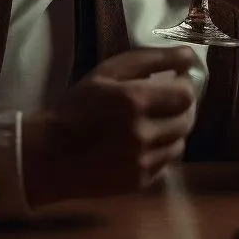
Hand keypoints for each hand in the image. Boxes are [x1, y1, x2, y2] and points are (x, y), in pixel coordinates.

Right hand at [22, 47, 198, 207]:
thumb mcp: (107, 71)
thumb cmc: (77, 106)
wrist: (49, 155)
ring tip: (155, 122)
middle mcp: (143, 133)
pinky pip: (167, 162)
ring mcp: (143, 162)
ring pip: (181, 142)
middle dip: (181, 107)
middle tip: (166, 101)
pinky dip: (162, 150)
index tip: (175, 81)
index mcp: (134, 101)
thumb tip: (188, 56)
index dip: (185, 85)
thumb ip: (150, 60)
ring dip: (174, 129)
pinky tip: (144, 142)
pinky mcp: (140, 182)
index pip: (186, 94)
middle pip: (188, 119)